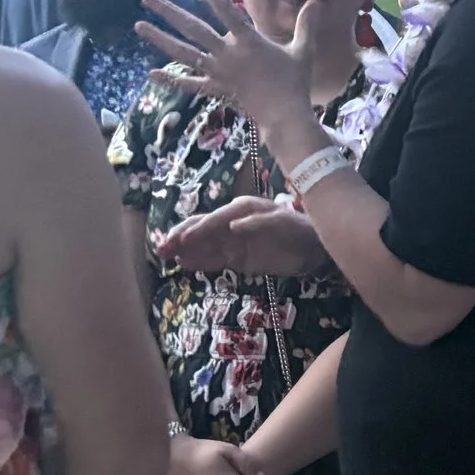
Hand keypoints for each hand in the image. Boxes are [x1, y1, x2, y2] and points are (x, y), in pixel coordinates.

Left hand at [136, 0, 318, 135]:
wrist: (285, 115)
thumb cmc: (295, 81)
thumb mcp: (303, 50)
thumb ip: (306, 24)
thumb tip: (316, 0)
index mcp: (248, 40)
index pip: (225, 9)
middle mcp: (227, 53)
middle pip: (193, 29)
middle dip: (168, 12)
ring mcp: (218, 72)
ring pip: (183, 53)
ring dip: (160, 39)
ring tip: (139, 26)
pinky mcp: (216, 89)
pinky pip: (189, 84)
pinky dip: (171, 79)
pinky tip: (151, 72)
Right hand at [155, 196, 328, 276]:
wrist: (313, 248)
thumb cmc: (299, 229)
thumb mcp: (283, 223)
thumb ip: (258, 223)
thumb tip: (233, 226)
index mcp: (241, 210)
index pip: (212, 219)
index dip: (195, 230)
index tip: (180, 240)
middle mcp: (232, 224)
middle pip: (200, 230)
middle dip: (179, 237)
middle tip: (160, 248)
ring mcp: (232, 242)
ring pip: (202, 245)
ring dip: (183, 250)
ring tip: (164, 256)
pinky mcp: (237, 258)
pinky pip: (214, 259)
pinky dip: (199, 262)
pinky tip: (183, 265)